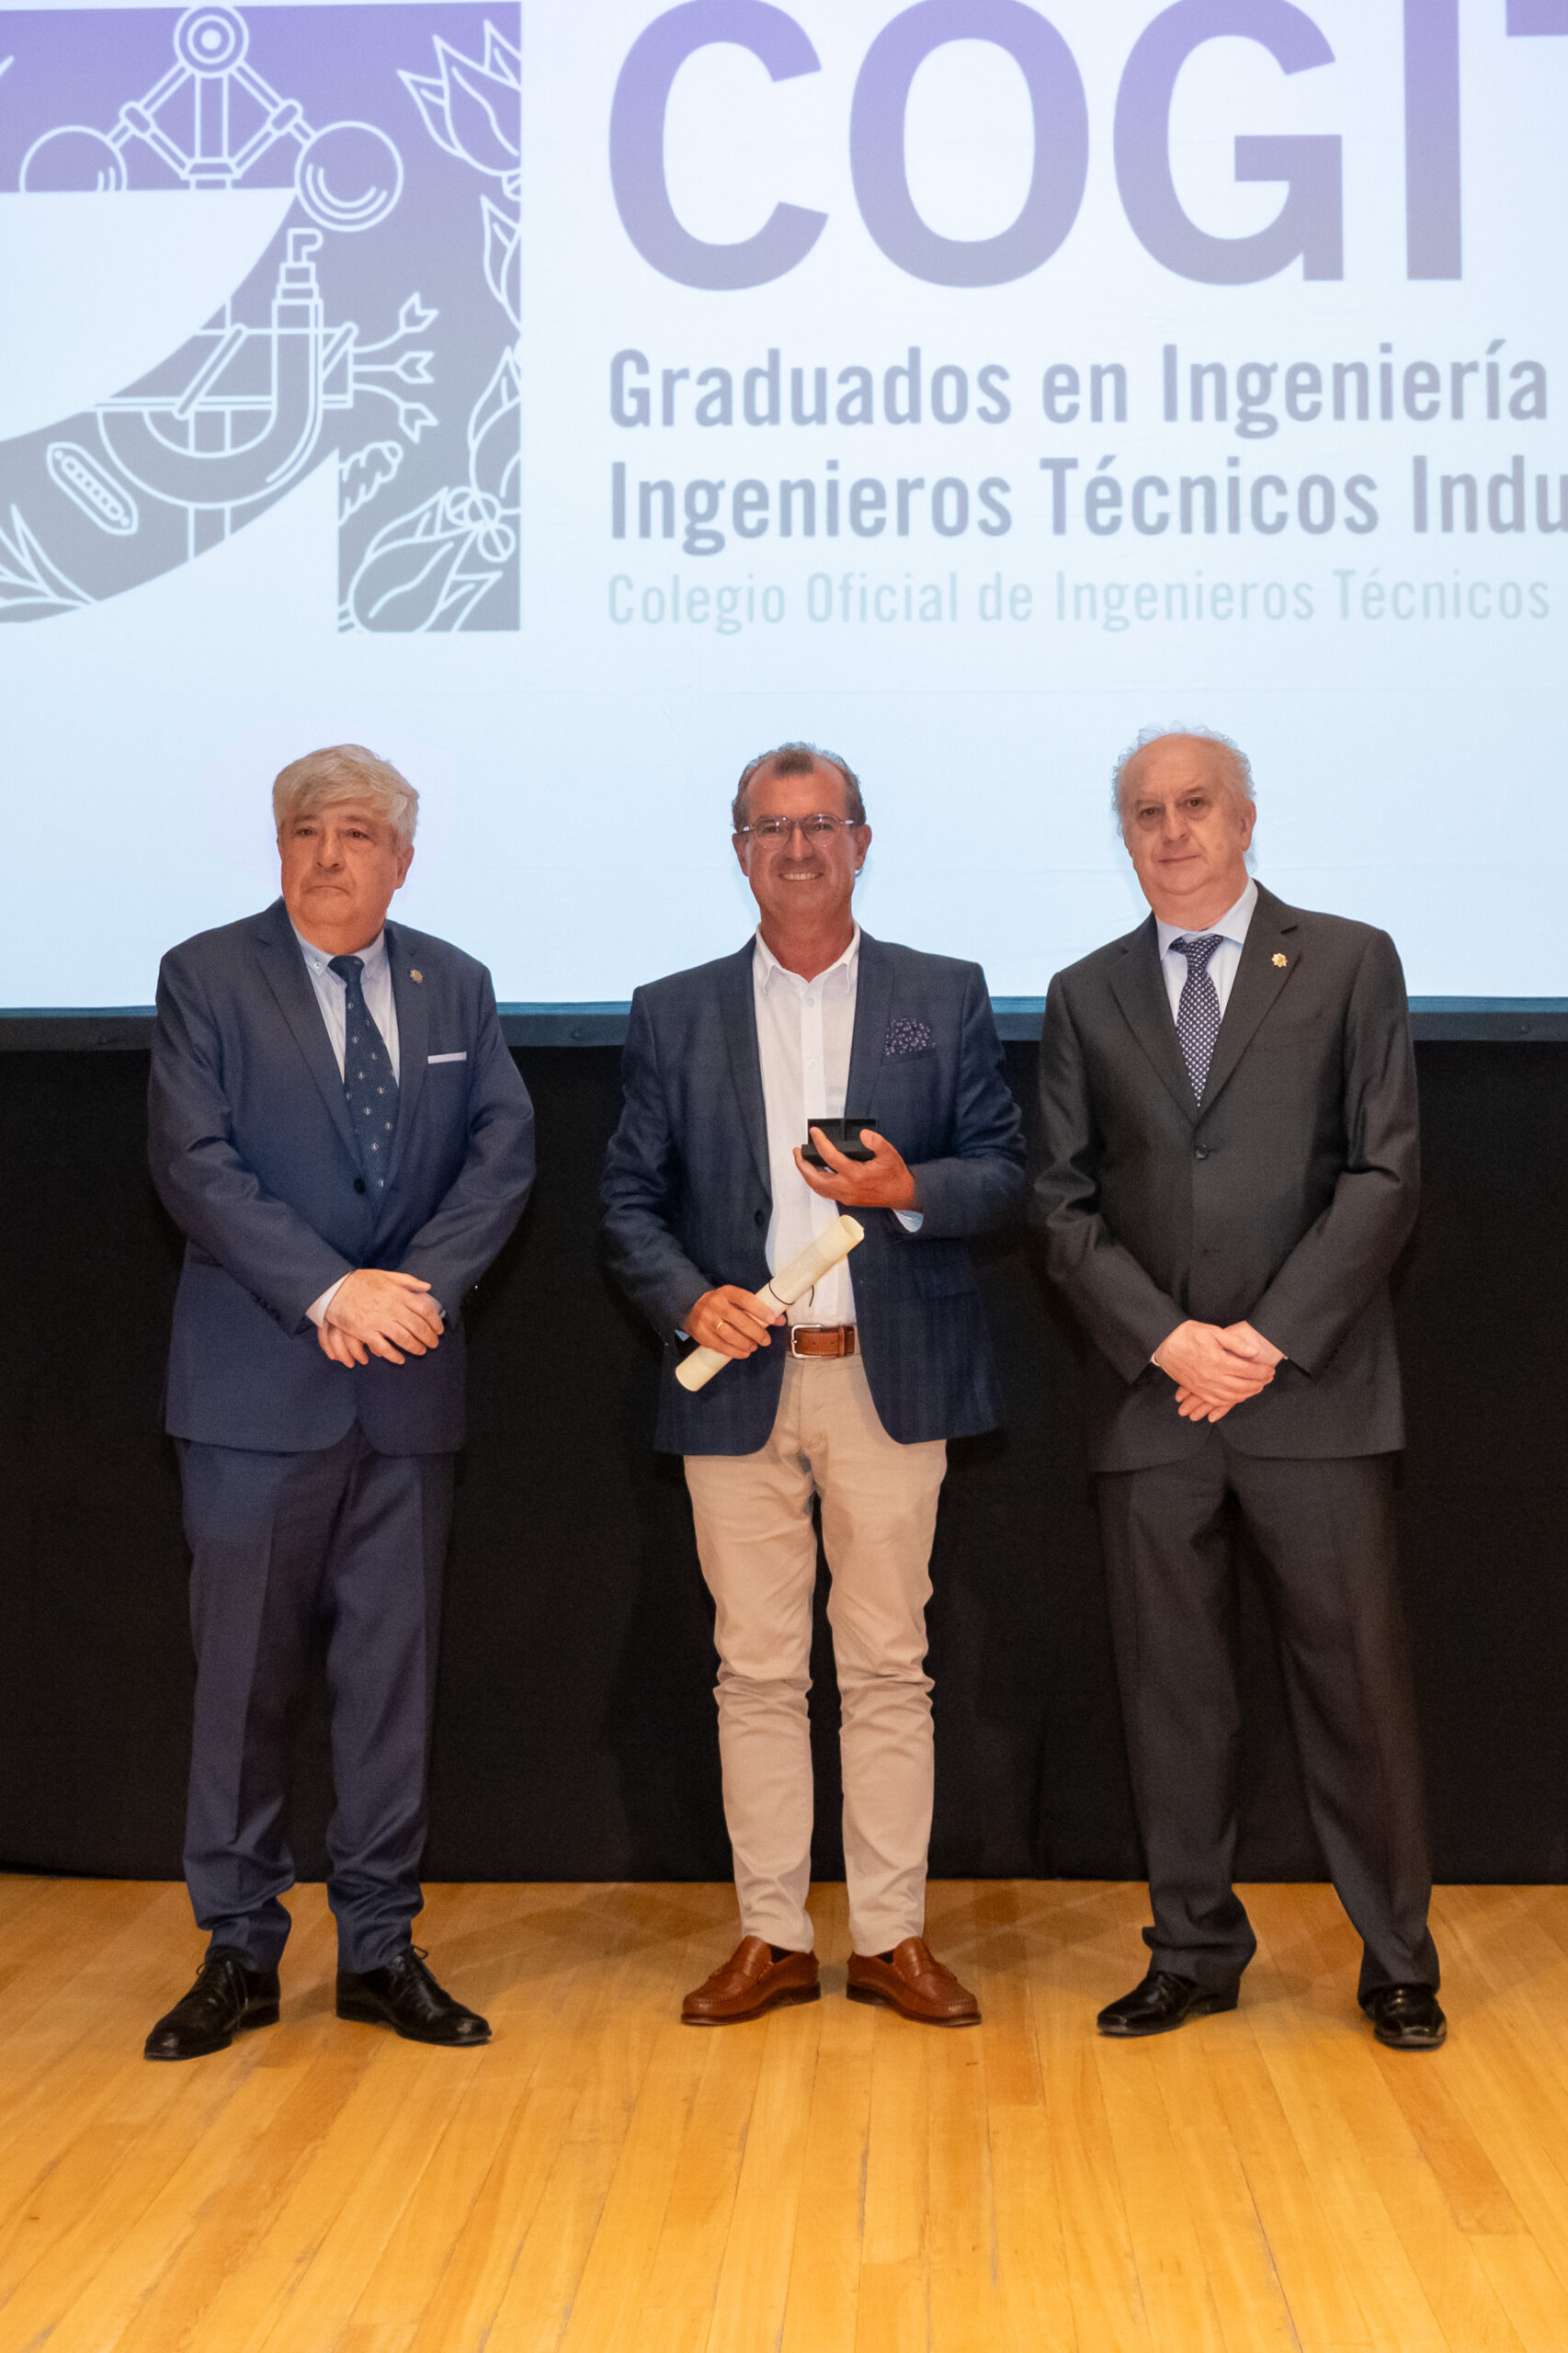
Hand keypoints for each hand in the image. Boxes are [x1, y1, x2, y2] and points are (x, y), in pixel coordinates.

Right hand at [324, 1268, 443, 1366]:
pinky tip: (401, 1359)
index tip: (439, 1329)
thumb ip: (408, 1281)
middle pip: (418, 1326)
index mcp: (398, 1293)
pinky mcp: (364, 1332)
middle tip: (434, 1344)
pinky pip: (383, 1347)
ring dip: (415, 1347)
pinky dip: (394, 1355)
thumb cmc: (360, 1282)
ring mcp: (378, 1320)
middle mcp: (391, 1307)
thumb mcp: (386, 1275)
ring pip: (404, 1338)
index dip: (435, 1321)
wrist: (333, 1289)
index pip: (425, 1309)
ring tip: (421, 1351)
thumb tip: (428, 1286)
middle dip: (429, 1338)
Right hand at [686, 1284, 784, 1360]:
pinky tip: (743, 1352)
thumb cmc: (721, 1305)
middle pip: (739, 1319)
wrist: (693, 1309)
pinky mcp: (702, 1334)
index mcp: (726, 1292)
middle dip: (756, 1332)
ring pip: (729, 1334)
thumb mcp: (737, 1301)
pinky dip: (734, 1351)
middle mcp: (715, 1304)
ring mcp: (707, 1319)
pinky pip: (720, 1345)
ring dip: (745, 1343)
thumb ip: (757, 1309)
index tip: (772, 1319)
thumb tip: (780, 1320)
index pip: (745, 1298)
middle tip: (766, 1340)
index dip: (760, 1309)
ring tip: (753, 1346)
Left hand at [794, 1127, 917, 1210]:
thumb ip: (876, 1142)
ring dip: (806, 1174)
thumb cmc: (894, 1175)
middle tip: (797, 1151)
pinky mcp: (845, 1198)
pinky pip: (824, 1191)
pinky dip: (815, 1181)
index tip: (814, 1132)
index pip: (830, 1157)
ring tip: (802, 1161)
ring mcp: (845, 1195)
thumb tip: (863, 1135)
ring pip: (817, 1187)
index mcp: (856, 1175)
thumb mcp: (889, 1154)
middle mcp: (847, 1188)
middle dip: (802, 1164)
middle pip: (814, 1178)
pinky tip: (815, 1171)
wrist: (901, 1194)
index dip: (820, 1142)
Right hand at [1155, 1319, 1276, 1421]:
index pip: (1247, 1370)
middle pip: (1243, 1385)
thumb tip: (1254, 1352)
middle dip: (1259, 1383)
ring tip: (1258, 1388)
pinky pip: (1217, 1401)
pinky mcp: (1197, 1389)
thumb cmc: (1188, 1334)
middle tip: (1269, 1379)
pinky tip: (1238, 1396)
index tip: (1270, 1369)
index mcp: (1218, 1360)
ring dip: (1248, 1394)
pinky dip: (1230, 1401)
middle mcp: (1212, 1376)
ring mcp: (1204, 1386)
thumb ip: (1235, 1342)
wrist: (1164, 1343)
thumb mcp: (1213, 1331)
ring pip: (1231, 1396)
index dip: (1262, 1371)